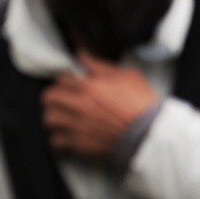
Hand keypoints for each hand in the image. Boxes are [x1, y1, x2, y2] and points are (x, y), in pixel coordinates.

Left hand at [42, 52, 158, 159]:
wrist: (151, 134)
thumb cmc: (142, 103)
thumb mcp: (126, 76)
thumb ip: (99, 65)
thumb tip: (81, 54)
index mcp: (89, 86)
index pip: (60, 79)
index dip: (64, 81)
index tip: (69, 85)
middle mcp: (79, 105)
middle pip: (48, 98)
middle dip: (52, 97)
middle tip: (60, 100)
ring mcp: (78, 125)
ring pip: (48, 119)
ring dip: (53, 117)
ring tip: (60, 117)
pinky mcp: (80, 144)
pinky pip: (55, 140)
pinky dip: (58, 138)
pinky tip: (65, 135)